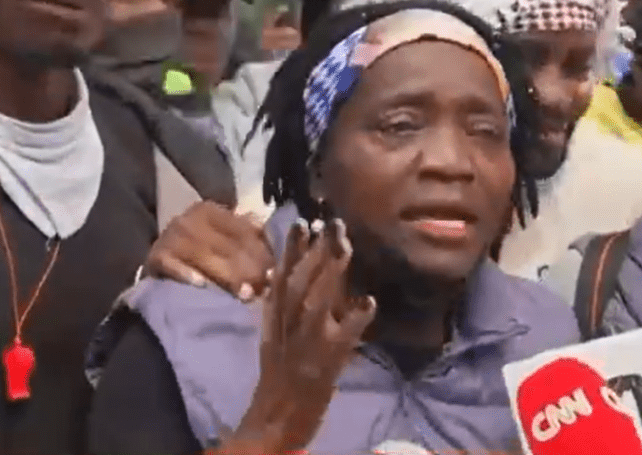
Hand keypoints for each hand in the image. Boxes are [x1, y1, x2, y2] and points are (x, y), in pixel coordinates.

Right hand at [144, 201, 274, 300]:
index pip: (242, 231)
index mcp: (209, 210)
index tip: (275, 275)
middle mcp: (189, 219)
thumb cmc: (196, 249)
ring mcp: (170, 236)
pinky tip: (202, 286)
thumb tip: (274, 245)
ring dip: (227, 277)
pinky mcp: (156, 256)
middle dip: (249, 269)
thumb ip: (246, 236)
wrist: (157, 257)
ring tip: (245, 295)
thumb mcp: (220, 236)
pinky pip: (173, 265)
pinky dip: (187, 274)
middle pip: (227, 245)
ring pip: (205, 256)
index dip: (262, 254)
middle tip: (264, 290)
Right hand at [226, 219, 374, 453]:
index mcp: (274, 319)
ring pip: (316, 303)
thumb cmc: (278, 376)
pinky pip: (343, 338)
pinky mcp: (326, 363)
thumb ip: (278, 305)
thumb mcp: (271, 335)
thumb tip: (280, 268)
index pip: (281, 277)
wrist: (276, 419)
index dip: (292, 249)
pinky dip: (355, 319)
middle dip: (315, 251)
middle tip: (332, 222)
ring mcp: (307, 343)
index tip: (303, 221)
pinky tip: (369, 302)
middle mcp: (287, 327)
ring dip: (331, 274)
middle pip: (299, 283)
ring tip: (345, 248)